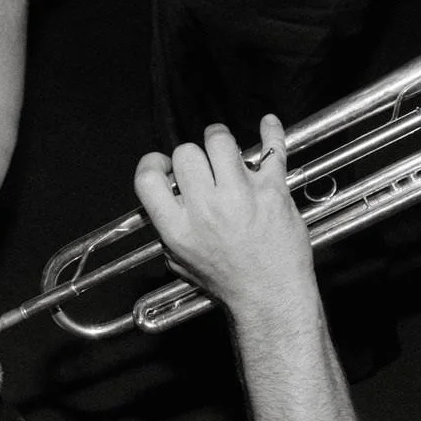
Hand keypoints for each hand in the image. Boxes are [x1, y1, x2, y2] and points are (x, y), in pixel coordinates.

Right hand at [133, 117, 315, 325]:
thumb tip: (163, 202)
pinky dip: (271, 131)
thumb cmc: (229, 282)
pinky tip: (268, 124)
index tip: (164, 164)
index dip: (153, 164)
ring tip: (227, 151)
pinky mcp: (272, 191)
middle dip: (193, 154)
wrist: (270, 296)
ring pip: (220, 141)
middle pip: (185, 153)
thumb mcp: (182, 263)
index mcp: (178, 228)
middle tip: (204, 164)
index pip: (148, 179)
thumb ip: (168, 231)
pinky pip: (271, 148)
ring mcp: (241, 197)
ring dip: (221, 141)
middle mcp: (206, 209)